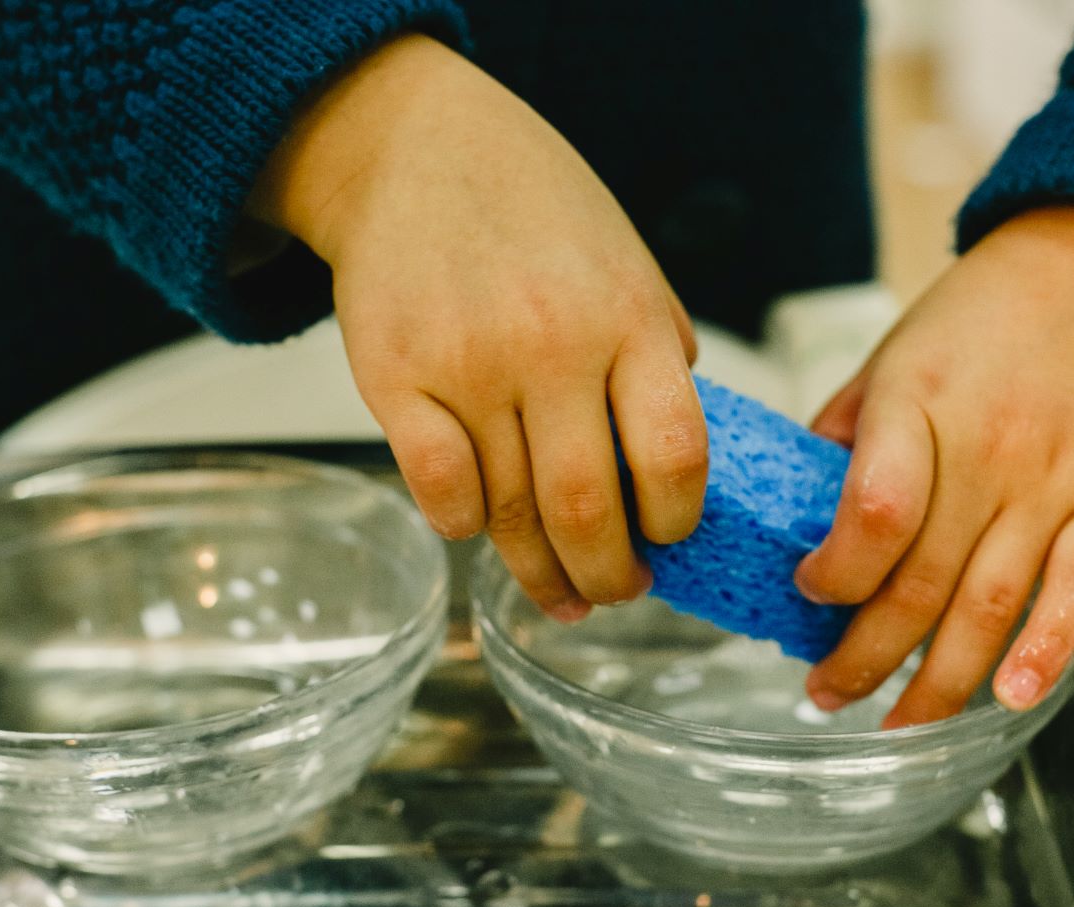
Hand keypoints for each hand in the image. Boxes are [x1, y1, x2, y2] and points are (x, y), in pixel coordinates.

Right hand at [248, 34, 704, 619]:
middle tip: (616, 592)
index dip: (677, 522)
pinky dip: (465, 527)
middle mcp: (552, 346)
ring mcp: (469, 365)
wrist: (414, 147)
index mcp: (628, 319)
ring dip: (538, 571)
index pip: (675, 456)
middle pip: (588, 509)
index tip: (670, 539)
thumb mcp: (628, 260)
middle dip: (609, 576)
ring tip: (558, 589)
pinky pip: (440, 491)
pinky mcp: (395, 378)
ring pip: (510, 514)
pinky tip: (480, 529)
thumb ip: (659, 351)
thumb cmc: (534, 208)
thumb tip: (678, 457)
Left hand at [796, 205, 1073, 726]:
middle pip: (923, 584)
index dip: (834, 574)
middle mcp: (991, 450)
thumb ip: (847, 432)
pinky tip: (1004, 698)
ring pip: (992, 608)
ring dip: (939, 682)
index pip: (874, 513)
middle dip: (865, 657)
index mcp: (920, 405)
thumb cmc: (989, 313)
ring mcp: (1058, 482)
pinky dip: (1044, 654)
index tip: (804, 597)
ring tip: (896, 723)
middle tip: (825, 692)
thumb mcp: (896, 351)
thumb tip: (794, 511)